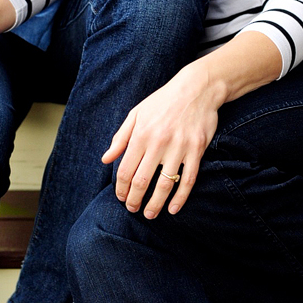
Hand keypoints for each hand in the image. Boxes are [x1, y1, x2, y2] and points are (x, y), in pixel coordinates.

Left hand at [102, 62, 221, 218]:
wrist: (197, 88)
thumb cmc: (163, 101)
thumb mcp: (137, 114)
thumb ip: (120, 138)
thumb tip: (105, 159)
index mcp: (141, 135)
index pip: (125, 170)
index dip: (121, 188)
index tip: (121, 197)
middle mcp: (158, 143)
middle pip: (142, 181)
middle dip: (134, 200)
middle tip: (133, 209)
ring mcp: (179, 148)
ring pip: (164, 185)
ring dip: (155, 204)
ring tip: (150, 214)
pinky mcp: (197, 150)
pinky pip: (188, 179)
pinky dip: (180, 198)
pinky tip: (173, 209)